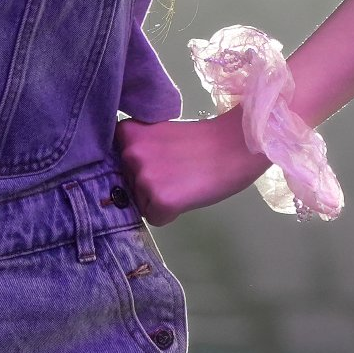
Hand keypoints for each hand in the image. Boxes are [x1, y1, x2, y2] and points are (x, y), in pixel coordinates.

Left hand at [113, 108, 265, 227]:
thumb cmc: (201, 141)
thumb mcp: (157, 136)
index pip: (117, 166)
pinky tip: (187, 196)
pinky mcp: (161, 200)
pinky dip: (170, 214)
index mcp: (126, 133)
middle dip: (148, 184)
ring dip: (159, 199)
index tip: (159, 162)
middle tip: (177, 171)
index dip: (138, 168)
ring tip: (184, 181)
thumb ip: (138, 151)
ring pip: (141, 203)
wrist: (236, 146)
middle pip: (128, 185)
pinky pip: (155, 219)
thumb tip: (123, 180)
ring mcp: (144, 178)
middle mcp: (129, 154)